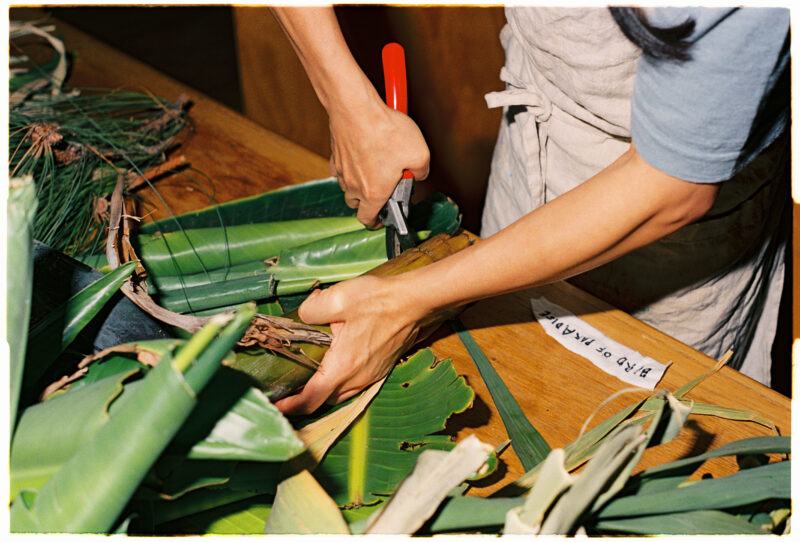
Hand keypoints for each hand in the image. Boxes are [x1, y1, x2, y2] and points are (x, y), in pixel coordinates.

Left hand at [274, 274, 423, 415]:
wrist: (416, 302)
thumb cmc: (379, 300)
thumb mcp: (338, 298)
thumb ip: (311, 309)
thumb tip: (302, 315)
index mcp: (343, 366)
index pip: (310, 399)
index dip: (289, 407)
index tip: (274, 406)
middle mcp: (357, 379)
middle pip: (324, 401)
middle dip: (302, 401)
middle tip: (284, 390)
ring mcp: (371, 376)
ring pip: (340, 395)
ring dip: (321, 393)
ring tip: (304, 382)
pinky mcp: (380, 370)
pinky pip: (353, 386)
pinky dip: (338, 385)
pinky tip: (332, 368)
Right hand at [328, 101, 428, 226]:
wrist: (356, 109)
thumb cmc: (385, 132)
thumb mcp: (420, 154)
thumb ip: (422, 171)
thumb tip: (419, 174)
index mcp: (373, 193)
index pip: (367, 220)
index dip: (376, 223)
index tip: (382, 219)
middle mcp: (354, 186)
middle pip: (356, 204)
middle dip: (368, 202)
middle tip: (383, 189)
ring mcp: (342, 171)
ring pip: (348, 187)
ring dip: (359, 184)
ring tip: (375, 170)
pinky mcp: (335, 155)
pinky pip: (341, 169)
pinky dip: (350, 167)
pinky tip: (361, 156)